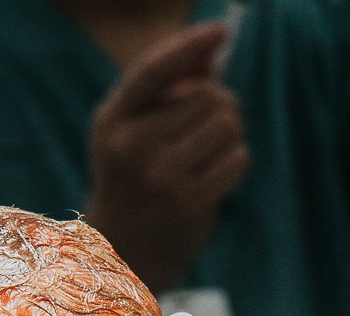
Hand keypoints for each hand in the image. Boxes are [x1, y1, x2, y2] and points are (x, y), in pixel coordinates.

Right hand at [84, 23, 249, 289]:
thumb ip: (165, 92)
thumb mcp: (131, 131)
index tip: (220, 31)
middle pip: (205, 96)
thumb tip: (210, 57)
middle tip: (212, 122)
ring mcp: (160, 176)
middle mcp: (132, 146)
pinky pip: (237, 158)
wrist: (124, 251)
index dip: (187, 46)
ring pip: (226, 124)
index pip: (152, 71)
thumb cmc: (133, 180)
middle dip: (220, 103)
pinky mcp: (188, 202)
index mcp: (113, 121)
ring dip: (230, 133)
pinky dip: (236, 161)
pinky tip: (217, 175)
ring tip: (212, 150)